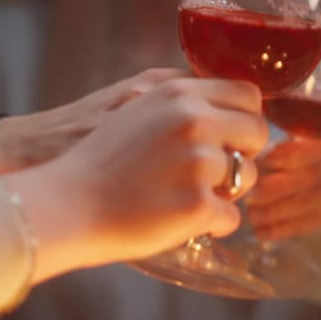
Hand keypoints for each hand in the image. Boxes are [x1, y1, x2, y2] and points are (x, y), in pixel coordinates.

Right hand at [2, 77, 268, 279]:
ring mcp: (198, 163)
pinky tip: (184, 223)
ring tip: (191, 197)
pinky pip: (231, 217)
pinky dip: (212, 225)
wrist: (63, 203)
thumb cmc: (98, 160)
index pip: (247, 94)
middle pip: (257, 132)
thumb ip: (181, 100)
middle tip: (218, 173)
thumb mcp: (135, 107)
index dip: (245, 118)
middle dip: (244, 154)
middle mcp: (193, 122)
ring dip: (227, 192)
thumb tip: (227, 105)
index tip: (234, 136)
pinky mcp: (196, 205)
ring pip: (248, 178)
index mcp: (179, 94)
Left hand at [246, 138, 320, 241]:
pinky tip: (260, 231)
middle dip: (276, 189)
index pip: (312, 147)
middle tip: (251, 195)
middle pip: (309, 179)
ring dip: (275, 211)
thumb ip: (268, 152)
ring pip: (306, 204)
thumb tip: (250, 166)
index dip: (287, 156)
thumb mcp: (275, 145)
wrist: (296, 173)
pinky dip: (279, 230)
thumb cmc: (279, 155)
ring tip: (252, 214)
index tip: (263, 162)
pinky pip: (303, 225)